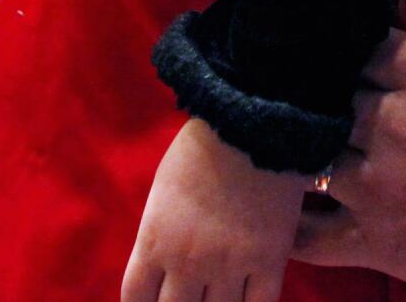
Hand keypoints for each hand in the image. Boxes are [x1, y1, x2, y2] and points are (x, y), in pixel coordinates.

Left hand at [122, 117, 304, 301]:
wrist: (250, 122)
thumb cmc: (201, 151)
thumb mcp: (162, 195)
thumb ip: (159, 239)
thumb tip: (162, 274)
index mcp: (155, 241)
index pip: (136, 301)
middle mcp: (188, 261)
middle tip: (191, 298)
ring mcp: (230, 264)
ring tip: (218, 299)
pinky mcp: (269, 260)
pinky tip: (248, 301)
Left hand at [293, 0, 405, 300]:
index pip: (349, 38)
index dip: (336, 38)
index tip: (334, 40)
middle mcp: (395, 124)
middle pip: (320, 91)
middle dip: (316, 88)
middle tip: (314, 87)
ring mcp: (380, 186)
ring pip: (305, 151)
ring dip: (303, 144)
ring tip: (303, 138)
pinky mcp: (378, 241)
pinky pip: (307, 232)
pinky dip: (291, 220)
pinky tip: (291, 205)